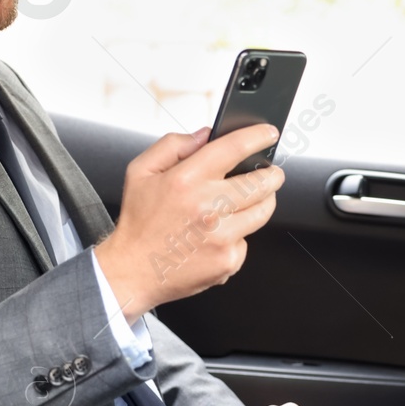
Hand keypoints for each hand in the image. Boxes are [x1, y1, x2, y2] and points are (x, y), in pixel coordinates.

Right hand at [94, 124, 284, 319]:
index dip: (258, 136)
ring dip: (263, 201)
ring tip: (248, 201)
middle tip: (270, 173)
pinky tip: (219, 235)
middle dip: (272, 174)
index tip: (269, 134)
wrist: (132, 271)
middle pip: (261, 182)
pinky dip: (238, 235)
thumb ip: (173, 145)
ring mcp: (221, 236)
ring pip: (263, 211)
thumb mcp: (141, 172)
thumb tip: (205, 135)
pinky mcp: (227, 261)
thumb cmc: (138, 223)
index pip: (234, 148)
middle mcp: (207, 208)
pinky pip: (247, 241)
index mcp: (186, 180)